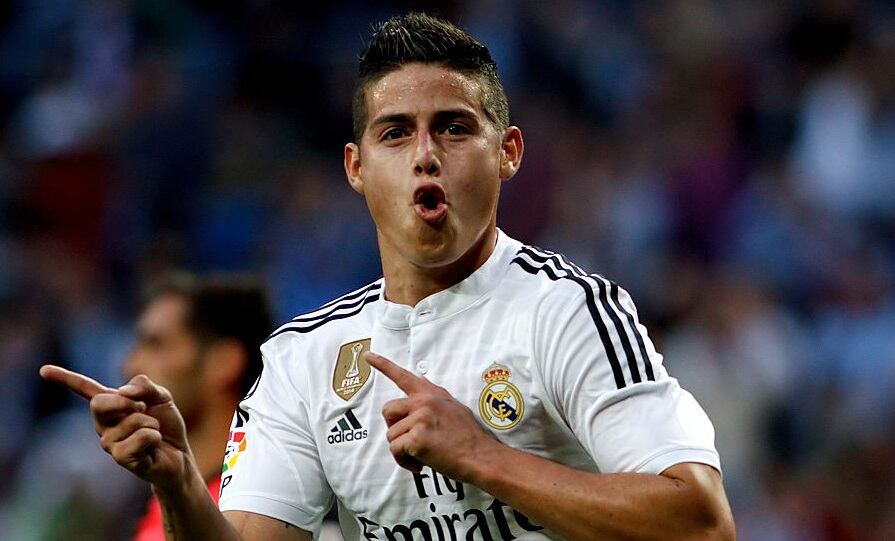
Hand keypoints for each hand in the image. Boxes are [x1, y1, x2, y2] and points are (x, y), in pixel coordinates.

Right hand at [39, 365, 192, 490]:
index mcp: (110, 405)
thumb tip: (123, 392)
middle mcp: (104, 424)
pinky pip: (143, 436)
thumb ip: (145, 386)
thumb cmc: (165, 425)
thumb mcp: (161, 397)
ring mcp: (109, 443)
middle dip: (127, 402)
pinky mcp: (121, 458)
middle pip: (100, 403)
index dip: (65, 378)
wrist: (179, 455)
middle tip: (144, 410)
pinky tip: (153, 447)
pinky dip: (155, 436)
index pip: (84, 389)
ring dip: (152, 423)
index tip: (43, 370)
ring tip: (152, 434)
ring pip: (132, 420)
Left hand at [365, 352, 498, 482]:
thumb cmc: (470, 437)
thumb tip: (422, 388)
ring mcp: (420, 419)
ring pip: (391, 435)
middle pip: (388, 410)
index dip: (383, 365)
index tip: (368, 356)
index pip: (403, 376)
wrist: (481, 456)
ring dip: (402, 449)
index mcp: (431, 394)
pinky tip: (420, 465)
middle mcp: (424, 402)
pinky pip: (396, 450)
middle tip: (410, 440)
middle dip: (394, 428)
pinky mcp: (417, 438)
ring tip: (420, 456)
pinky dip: (404, 461)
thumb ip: (435, 399)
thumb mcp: (454, 407)